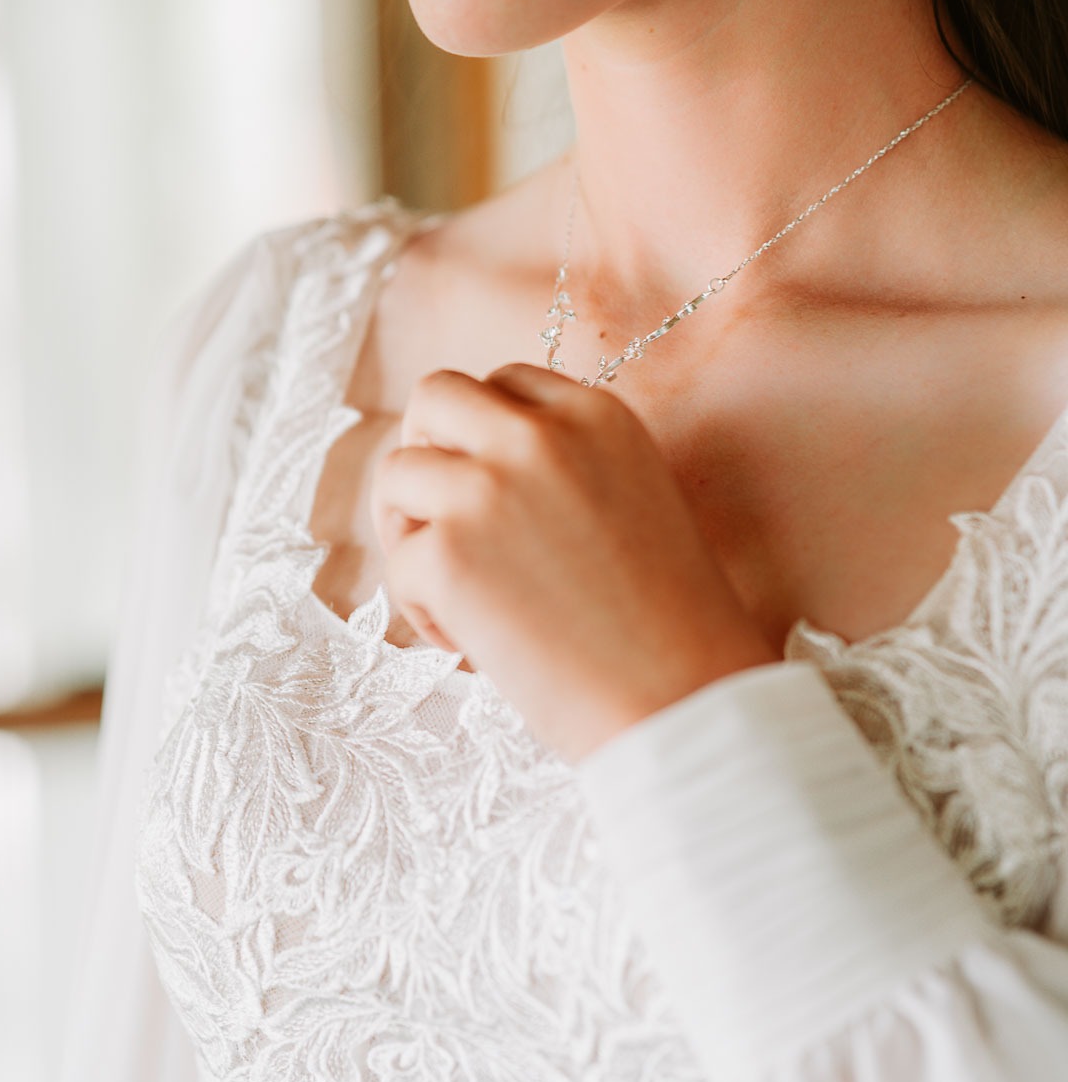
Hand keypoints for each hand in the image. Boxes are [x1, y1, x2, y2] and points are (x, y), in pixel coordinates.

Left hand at [371, 362, 776, 762]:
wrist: (684, 698)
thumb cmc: (672, 628)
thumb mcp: (636, 503)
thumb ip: (565, 472)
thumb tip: (479, 474)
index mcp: (597, 416)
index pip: (504, 383)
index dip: (481, 435)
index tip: (488, 489)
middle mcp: (538, 434)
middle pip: (436, 397)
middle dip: (426, 452)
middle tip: (440, 523)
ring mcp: (486, 489)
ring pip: (397, 473)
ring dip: (410, 531)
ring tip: (454, 593)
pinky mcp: (446, 554)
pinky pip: (398, 563)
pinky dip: (421, 609)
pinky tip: (470, 645)